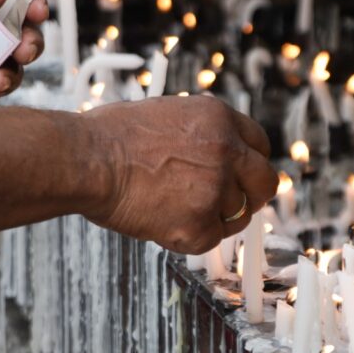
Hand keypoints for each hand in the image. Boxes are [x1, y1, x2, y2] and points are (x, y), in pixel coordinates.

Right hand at [83, 96, 276, 254]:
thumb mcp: (169, 113)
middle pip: (266, 182)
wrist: (87, 159)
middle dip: (251, 194)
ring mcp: (216, 189)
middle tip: (228, 202)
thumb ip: (203, 133)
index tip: (240, 175)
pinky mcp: (199, 225)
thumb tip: (218, 153)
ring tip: (175, 207)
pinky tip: (162, 220)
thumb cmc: (112, 136)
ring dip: (214, 217)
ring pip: (239, 215)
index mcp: (220, 119)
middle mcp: (227, 151)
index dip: (248, 163)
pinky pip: (211, 239)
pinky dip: (189, 236)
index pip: (260, 145)